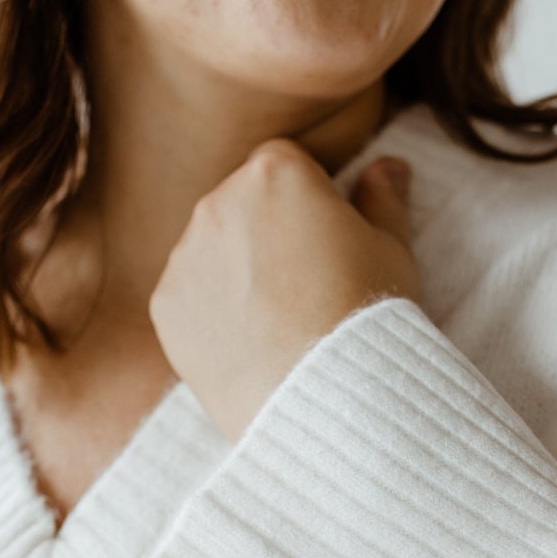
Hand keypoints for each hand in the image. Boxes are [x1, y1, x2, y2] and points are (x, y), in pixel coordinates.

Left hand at [147, 138, 420, 444]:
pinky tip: (249, 342)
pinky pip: (188, 295)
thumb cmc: (367, 313)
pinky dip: (210, 312)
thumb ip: (383, 197)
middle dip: (266, 229)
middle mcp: (218, 201)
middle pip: (242, 201)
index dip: (311, 199)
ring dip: (235, 268)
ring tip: (277, 319)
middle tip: (304, 283)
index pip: (286, 164)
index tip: (327, 240)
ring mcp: (184, 254)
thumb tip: (389, 165)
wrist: (326, 394)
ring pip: (210, 248)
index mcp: (275, 172)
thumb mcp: (391, 247)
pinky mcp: (165, 304)